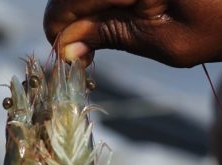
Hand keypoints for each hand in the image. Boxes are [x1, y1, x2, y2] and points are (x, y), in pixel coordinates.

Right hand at [44, 0, 221, 66]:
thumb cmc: (220, 23)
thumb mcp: (163, 40)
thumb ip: (110, 37)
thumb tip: (66, 48)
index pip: (64, 3)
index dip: (60, 33)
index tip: (75, 56)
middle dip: (74, 19)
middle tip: (92, 45)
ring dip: (90, 7)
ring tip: (116, 24)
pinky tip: (126, 8)